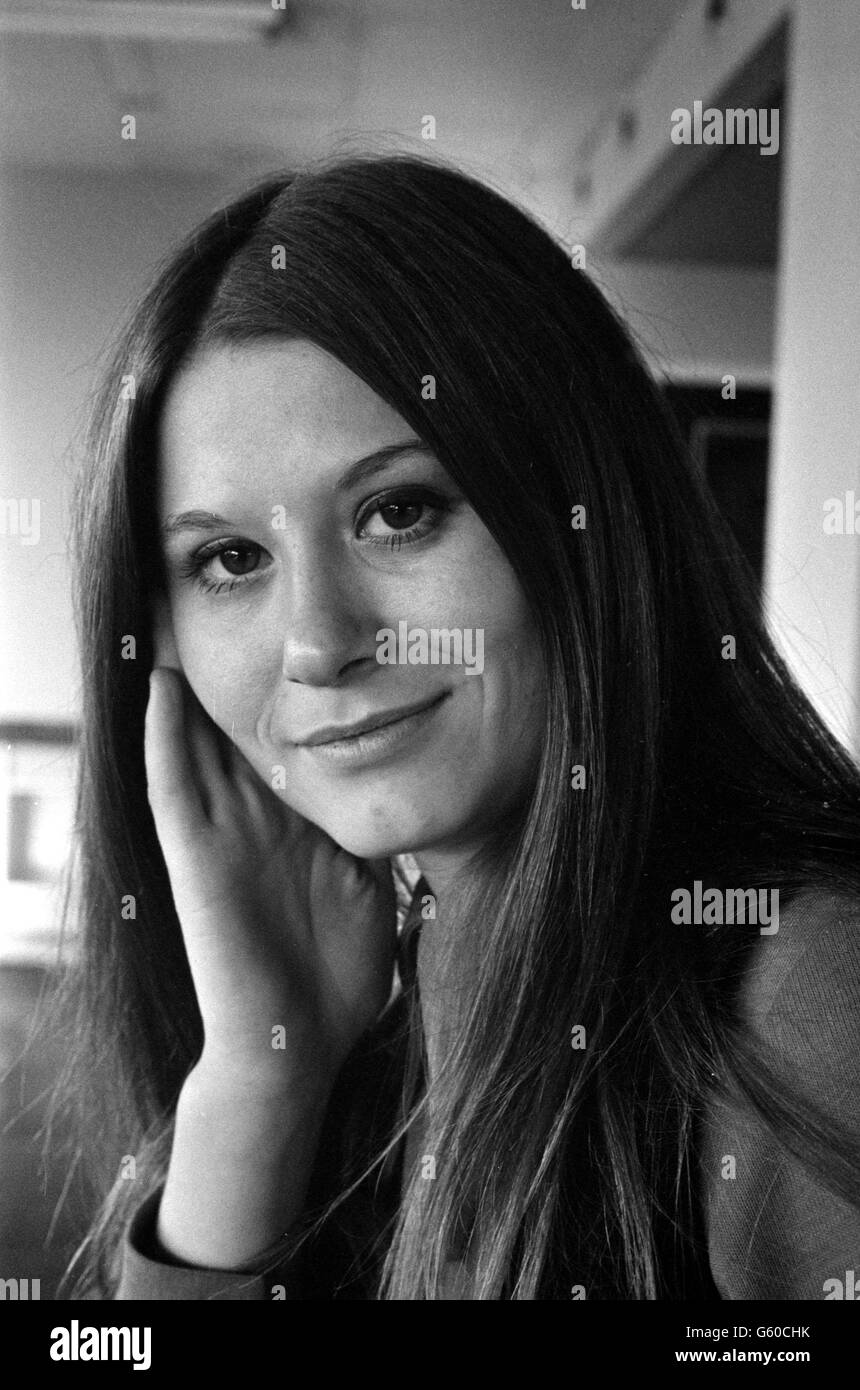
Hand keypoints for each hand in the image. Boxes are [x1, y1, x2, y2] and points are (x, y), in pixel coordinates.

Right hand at [144, 608, 397, 1093]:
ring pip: (193, 740)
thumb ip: (371, 831)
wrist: (298, 1044)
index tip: (295, 622)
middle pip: (231, 722)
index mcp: (289, 818)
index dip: (282, 679)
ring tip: (173, 609)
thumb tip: (413, 788)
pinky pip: (172, 788)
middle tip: (220, 586)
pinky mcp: (194, 859)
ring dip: (183, 681)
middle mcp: (249, 816)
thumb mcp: (366, 881)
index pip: (281, 733)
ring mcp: (217, 834)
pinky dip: (162, 738)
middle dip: (229, 661)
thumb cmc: (334, 972)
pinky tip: (162, 688)